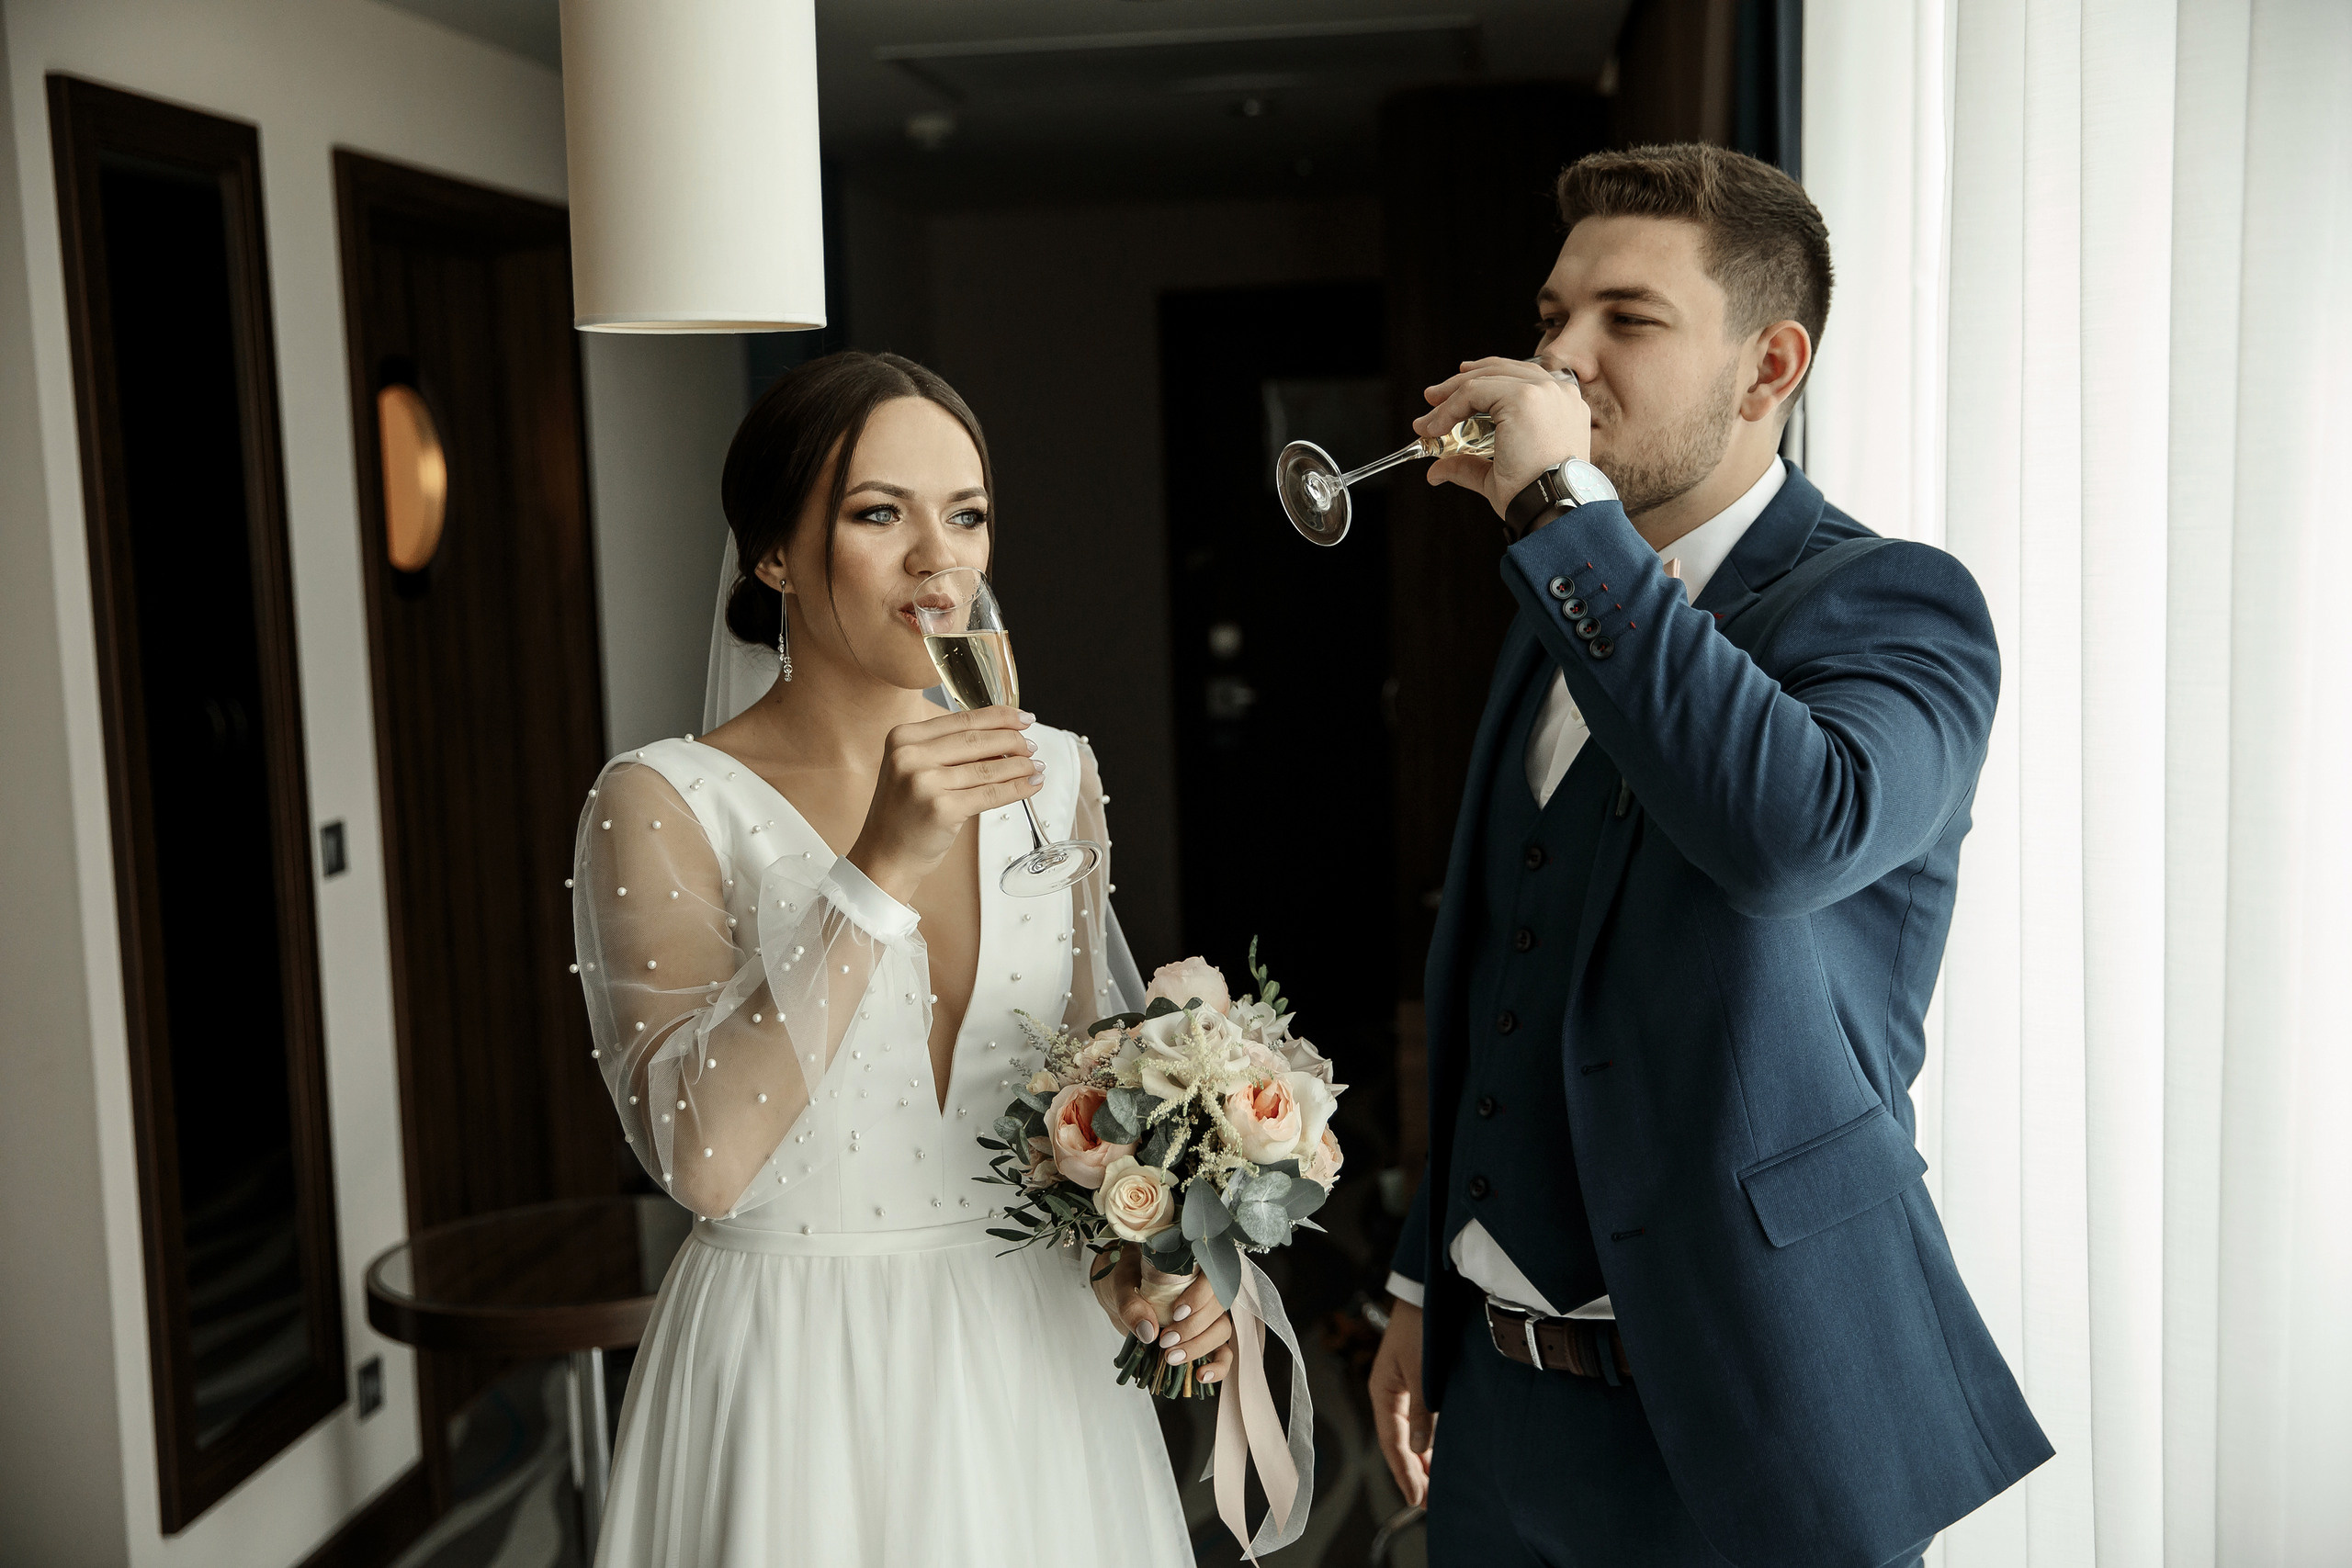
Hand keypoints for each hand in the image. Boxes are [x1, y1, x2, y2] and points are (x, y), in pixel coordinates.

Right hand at [847, 704, 1040, 902]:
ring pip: (987, 768)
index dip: (1000, 717)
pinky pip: (990, 794)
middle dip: (1013, 741)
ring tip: (1037, 767)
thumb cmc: (904, 812)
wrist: (884, 855)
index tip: (1024, 718)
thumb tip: (1004, 739)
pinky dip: (1016, 789)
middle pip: (976, 740)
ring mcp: (924, 782)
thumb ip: (950, 751)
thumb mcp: (915, 769)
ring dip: (1019, 766)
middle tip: (1032, 747)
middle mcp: (910, 755)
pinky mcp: (941, 809)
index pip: (962, 720)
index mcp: (903, 737)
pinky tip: (1031, 785)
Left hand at [1092, 1245, 1237, 1384]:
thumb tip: (1149, 1332)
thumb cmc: (1125, 1280)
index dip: (1200, 1297)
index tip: (1176, 1313)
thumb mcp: (1122, 1286)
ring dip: (1200, 1347)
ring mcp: (1207, 1315)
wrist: (1120, 1293)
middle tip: (1165, 1341)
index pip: (1212, 1279)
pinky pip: (1223, 1353)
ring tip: (1171, 1357)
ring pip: (1221, 1331)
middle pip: (1218, 1309)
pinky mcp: (1202, 1337)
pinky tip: (1201, 1375)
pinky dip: (1218, 1367)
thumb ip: (1132, 1305)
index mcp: (1192, 1267)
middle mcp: (1205, 1290)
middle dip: (1193, 1329)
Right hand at [1370, 1297, 1434, 1506]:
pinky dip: (1428, 1440)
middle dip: (1413, 1472)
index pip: (1392, 1444)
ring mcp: (1401, 1388)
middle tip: (1428, 1502)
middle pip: (1399, 1443)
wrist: (1426, 1293)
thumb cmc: (1420, 1327)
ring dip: (1421, 1458)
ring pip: (1410, 1433)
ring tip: (1434, 1485)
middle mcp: (1389, 1394)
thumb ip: (1422, 1410)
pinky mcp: (1416, 1382)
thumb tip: (1422, 1449)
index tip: (1417, 1500)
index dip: (1404, 1473)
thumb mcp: (1421, 1371)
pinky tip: (1438, 1453)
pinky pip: (1419, 1420)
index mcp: (1383, 1393)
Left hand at [1415, 356, 1591, 520]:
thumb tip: (1437, 471)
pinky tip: (1435, 425)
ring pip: (1485, 378)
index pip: (1519, 380)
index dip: (1484, 382)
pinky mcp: (1523, 397)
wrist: (1550, 506)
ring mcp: (1542, 391)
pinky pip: (1474, 391)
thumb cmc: (1533, 496)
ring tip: (1430, 405)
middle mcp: (1557, 392)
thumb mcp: (1499, 473)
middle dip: (1463, 381)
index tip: (1457, 395)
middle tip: (1435, 395)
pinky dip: (1450, 407)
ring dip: (1452, 392)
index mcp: (1561, 406)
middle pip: (1502, 370)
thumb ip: (1470, 465)